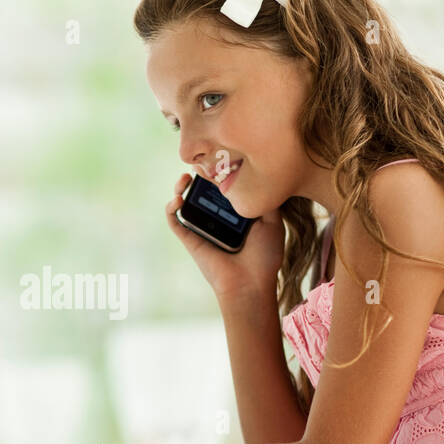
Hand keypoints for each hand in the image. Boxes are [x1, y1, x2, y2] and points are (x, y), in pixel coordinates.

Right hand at [165, 172, 285, 302]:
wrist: (250, 283)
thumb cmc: (264, 256)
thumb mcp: (272, 221)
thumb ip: (266, 198)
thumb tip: (262, 174)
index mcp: (235, 213)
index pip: (222, 187)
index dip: (217, 172)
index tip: (218, 159)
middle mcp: (216, 218)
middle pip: (202, 191)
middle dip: (198, 175)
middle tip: (200, 165)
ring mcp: (201, 228)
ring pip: (185, 202)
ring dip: (180, 187)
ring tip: (185, 178)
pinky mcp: (189, 238)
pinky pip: (175, 221)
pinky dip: (171, 208)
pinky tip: (178, 199)